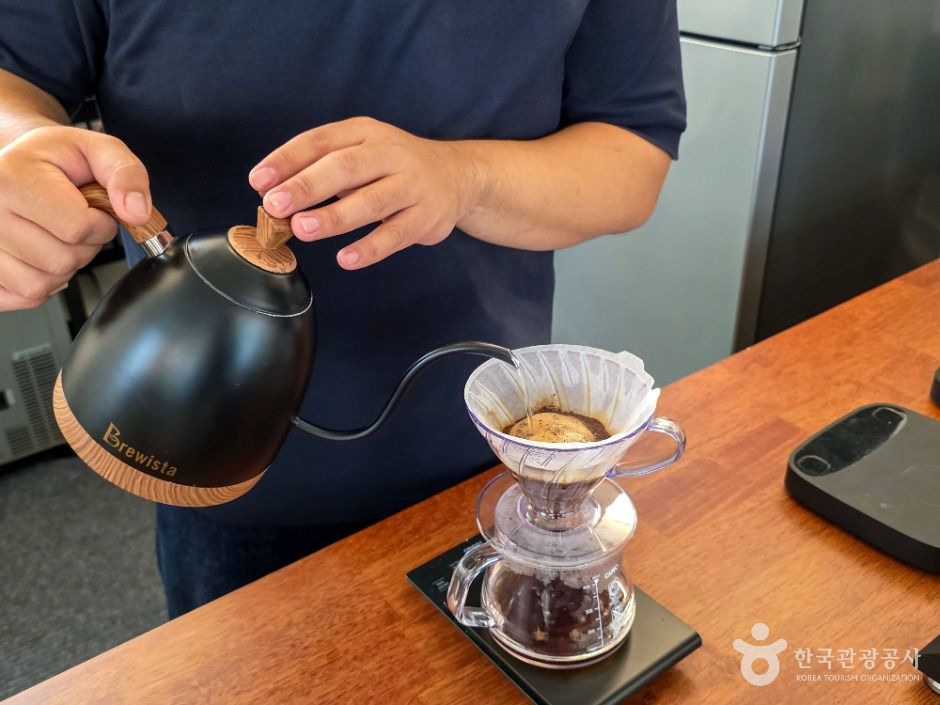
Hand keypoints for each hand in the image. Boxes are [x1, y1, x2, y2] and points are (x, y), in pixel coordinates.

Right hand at [0, 126, 151, 310]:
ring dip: (63, 267)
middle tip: (74, 221)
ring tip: (57, 236)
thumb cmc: (56, 159)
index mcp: (12, 177)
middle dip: (84, 247)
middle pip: (61, 261)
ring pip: (41, 284)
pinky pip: (23, 297)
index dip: (100, 225)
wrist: (22, 164)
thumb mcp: (99, 150)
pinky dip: (42, 284)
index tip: (95, 210)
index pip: (76, 229)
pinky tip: (41, 255)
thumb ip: (126, 175)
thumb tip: (137, 212)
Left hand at [248, 117, 480, 269]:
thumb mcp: (361, 153)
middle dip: (307, 186)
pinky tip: (346, 259)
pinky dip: (370, 248)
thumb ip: (320, 169)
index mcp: (366, 132)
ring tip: (303, 229)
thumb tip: (271, 191)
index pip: (321, 141)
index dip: (288, 160)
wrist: (458, 176)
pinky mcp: (426, 217)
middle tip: (275, 205)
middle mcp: (391, 154)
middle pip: (346, 167)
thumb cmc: (394, 167)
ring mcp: (412, 185)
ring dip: (334, 217)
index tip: (259, 180)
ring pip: (371, 201)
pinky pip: (396, 235)